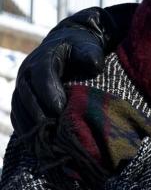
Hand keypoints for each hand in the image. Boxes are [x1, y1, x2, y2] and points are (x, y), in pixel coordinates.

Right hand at [11, 5, 133, 136]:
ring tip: (44, 140)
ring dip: (30, 125)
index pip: (42, 78)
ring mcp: (22, 86)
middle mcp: (27, 73)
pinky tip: (37, 143)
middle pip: (26, 96)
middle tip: (52, 131)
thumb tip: (94, 66)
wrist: (65, 46)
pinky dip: (25, 129)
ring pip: (18, 108)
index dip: (49, 95)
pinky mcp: (21, 99)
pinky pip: (17, 116)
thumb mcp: (88, 47)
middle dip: (38, 114)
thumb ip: (91, 55)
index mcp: (43, 59)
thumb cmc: (79, 49)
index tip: (60, 111)